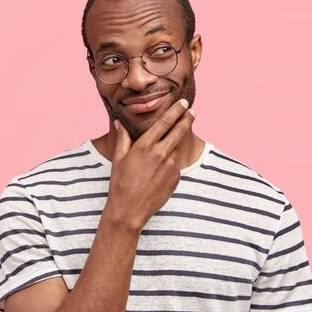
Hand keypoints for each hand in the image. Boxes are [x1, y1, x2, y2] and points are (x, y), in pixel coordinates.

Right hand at [103, 99, 195, 231]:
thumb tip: (119, 122)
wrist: (130, 209)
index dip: (176, 111)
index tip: (183, 103)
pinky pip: (174, 167)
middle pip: (179, 131)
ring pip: (174, 151)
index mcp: (145, 146)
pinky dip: (169, 167)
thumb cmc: (120, 183)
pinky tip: (156, 178)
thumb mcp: (119, 159)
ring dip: (170, 151)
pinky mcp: (176, 177)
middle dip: (187, 119)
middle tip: (192, 111)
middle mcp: (160, 153)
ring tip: (153, 167)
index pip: (165, 122)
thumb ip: (123, 138)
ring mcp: (170, 166)